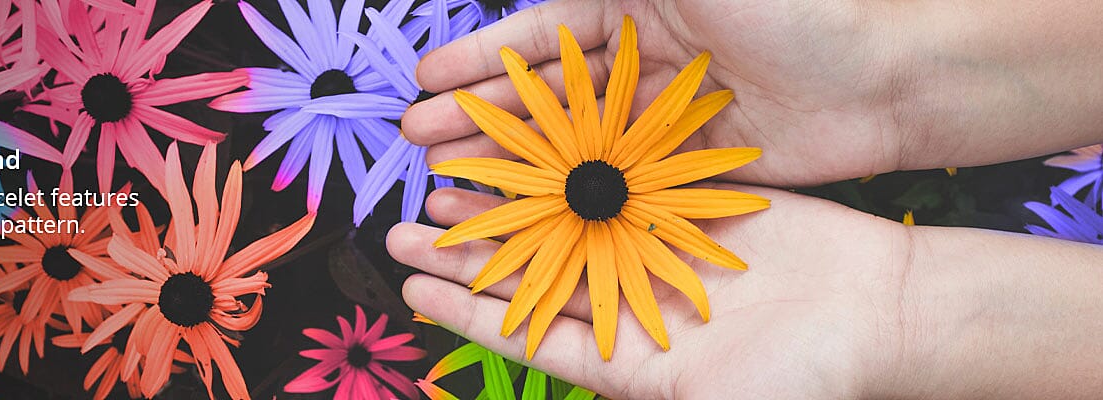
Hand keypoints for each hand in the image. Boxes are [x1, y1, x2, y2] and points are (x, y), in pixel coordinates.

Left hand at [390, 185, 912, 397]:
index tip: (410, 290)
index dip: (465, 311)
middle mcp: (627, 306)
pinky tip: (526, 146)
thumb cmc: (806, 380)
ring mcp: (653, 254)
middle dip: (468, 252)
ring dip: (505, 205)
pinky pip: (614, 185)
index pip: (525, 334)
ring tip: (444, 185)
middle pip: (530, 274)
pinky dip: (569, 165)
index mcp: (624, 361)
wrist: (885, 313)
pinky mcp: (683, 210)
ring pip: (559, 223)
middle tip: (404, 228)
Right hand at [401, 0, 1102, 186]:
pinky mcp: (690, 172)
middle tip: (420, 144)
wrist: (888, 80)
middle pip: (543, 96)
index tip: (427, 80)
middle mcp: (641, 65)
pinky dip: (569, 204)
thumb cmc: (794, 9)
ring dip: (512, 166)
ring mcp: (663, 122)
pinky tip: (526, 220)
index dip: (482, 59)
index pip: (539, 35)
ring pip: (569, 148)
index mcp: (635, 8)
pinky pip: (617, 189)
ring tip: (453, 185)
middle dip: (481, 118)